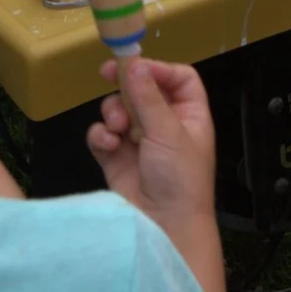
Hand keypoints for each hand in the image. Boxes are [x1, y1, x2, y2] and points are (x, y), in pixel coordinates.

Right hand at [86, 58, 214, 228]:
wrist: (165, 228)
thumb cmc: (179, 178)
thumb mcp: (168, 133)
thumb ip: (148, 97)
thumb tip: (134, 63)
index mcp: (189, 115)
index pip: (178, 78)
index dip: (159, 68)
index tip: (135, 63)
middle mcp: (164, 124)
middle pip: (142, 89)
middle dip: (126, 87)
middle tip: (106, 73)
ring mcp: (138, 141)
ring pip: (118, 109)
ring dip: (114, 113)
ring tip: (118, 129)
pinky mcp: (116, 158)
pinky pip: (103, 134)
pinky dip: (102, 135)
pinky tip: (108, 144)